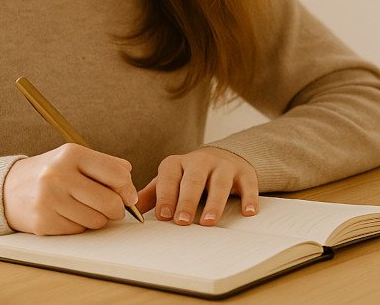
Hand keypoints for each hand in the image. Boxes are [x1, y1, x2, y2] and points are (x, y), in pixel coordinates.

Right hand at [3, 143, 137, 234]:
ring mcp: (49, 199)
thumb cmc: (51, 174)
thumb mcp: (75, 159)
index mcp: (71, 154)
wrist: (8, 189)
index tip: (127, 196)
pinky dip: (79, 226)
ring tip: (85, 209)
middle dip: (117, 210)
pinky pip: (79, 231)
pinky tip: (68, 215)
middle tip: (112, 209)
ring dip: (97, 219)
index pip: (118, 175)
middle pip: (110, 202)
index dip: (128, 189)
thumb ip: (106, 166)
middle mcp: (59, 174)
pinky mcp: (43, 222)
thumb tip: (130, 187)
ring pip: (96, 221)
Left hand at [136, 147, 258, 225]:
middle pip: (193, 179)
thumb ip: (153, 194)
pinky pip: (248, 184)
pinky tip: (248, 212)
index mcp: (177, 163)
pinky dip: (248, 198)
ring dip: (214, 202)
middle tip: (182, 221)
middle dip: (187, 201)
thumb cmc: (190, 176)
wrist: (223, 157)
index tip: (163, 216)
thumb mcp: (170, 180)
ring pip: (219, 182)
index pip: (169, 177)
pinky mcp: (244, 172)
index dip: (165, 196)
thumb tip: (131, 210)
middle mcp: (200, 161)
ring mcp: (223, 166)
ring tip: (208, 221)